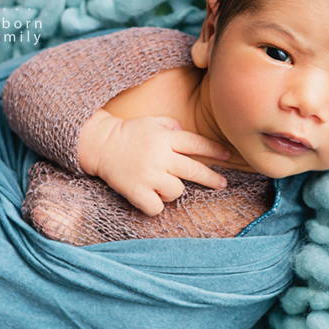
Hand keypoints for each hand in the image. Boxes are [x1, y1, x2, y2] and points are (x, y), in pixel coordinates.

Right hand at [78, 111, 230, 214]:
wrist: (100, 145)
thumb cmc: (129, 134)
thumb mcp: (151, 121)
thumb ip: (171, 126)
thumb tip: (185, 133)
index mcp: (165, 138)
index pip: (196, 144)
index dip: (214, 151)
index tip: (228, 156)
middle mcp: (160, 156)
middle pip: (194, 170)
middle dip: (212, 178)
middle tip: (222, 184)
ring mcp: (149, 174)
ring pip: (177, 191)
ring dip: (171, 191)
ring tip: (158, 184)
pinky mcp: (136, 191)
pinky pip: (157, 207)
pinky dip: (155, 205)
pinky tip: (148, 197)